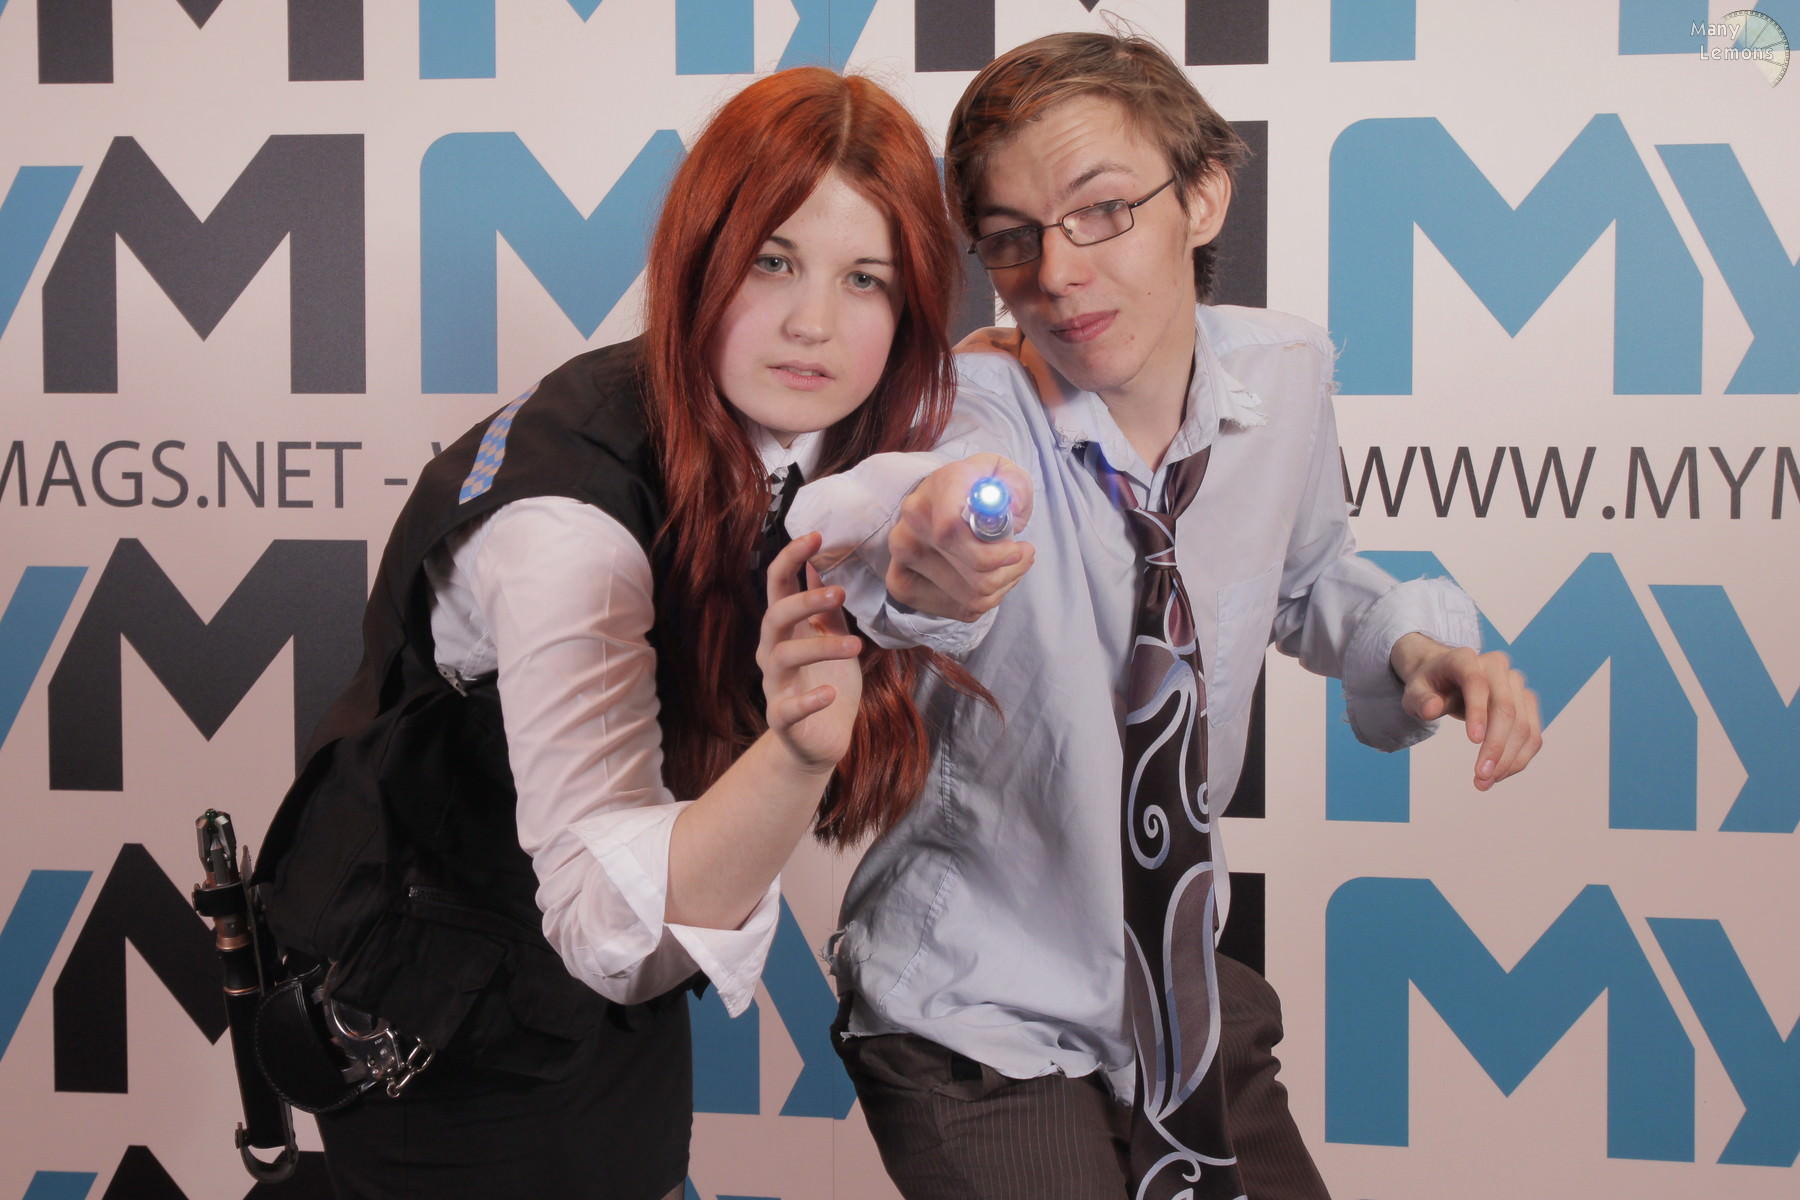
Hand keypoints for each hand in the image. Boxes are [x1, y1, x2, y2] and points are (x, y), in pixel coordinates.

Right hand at [758, 532, 863, 772]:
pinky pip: (787, 708)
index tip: (816, 536)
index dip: (791, 558)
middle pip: (775, 616)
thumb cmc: (827, 681)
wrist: (821, 739)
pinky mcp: (783, 719)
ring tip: (857, 646)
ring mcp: (775, 685)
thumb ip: (826, 605)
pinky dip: (808, 700)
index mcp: (786, 628)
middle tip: (840, 593)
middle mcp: (773, 652)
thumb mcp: (831, 636)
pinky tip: (830, 692)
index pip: (778, 585)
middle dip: (804, 601)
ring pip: (784, 656)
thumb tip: (821, 561)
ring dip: (820, 647)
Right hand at [885, 454, 1035, 620]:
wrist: (937, 503)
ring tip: (1008, 567)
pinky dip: (985, 600)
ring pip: (970, 596)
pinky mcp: (902, 586)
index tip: (1018, 549)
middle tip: (1023, 556)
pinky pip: (959, 609)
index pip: (951, 531)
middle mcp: (911, 525)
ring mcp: (902, 558)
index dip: (991, 552)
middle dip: (1009, 570)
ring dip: (1001, 586)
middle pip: (969, 571)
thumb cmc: (976, 490)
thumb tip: (1011, 507)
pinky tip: (988, 579)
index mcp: (936, 490)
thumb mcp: (1002, 474)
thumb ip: (1013, 486)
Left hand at [1390, 633, 1542, 790]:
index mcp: (1466, 659)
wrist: (1445, 675)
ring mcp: (1516, 684)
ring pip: (1524, 725)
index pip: (1477, 684)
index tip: (1474, 742)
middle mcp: (1498, 668)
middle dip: (1496, 747)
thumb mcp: (1415, 690)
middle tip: (1480, 777)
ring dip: (1509, 759)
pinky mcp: (1526, 703)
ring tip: (1485, 782)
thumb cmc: (1429, 685)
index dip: (1478, 712)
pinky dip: (1518, 758)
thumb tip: (1431, 709)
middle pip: (1506, 709)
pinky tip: (1499, 774)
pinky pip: (1532, 733)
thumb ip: (1420, 699)